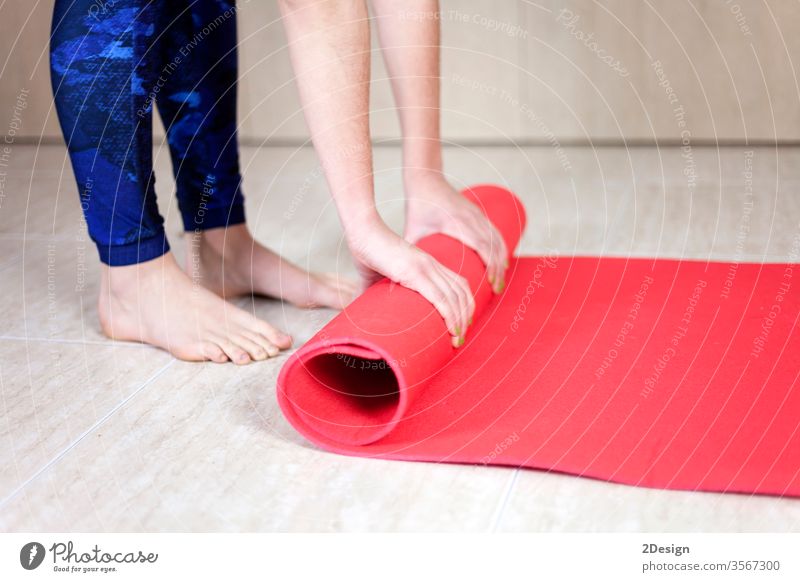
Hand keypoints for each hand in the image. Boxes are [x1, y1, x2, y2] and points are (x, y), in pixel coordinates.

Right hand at [347, 222, 474, 347]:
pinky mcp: (416, 273)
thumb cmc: (367, 252)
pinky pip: (441, 298)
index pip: (458, 284)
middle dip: (465, 317)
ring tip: (456, 341)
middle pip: (462, 292)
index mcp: (427, 263)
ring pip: (455, 298)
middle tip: (459, 339)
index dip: (464, 304)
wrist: (362, 233)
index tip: (461, 324)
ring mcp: (426, 268)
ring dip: (460, 322)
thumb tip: (363, 306)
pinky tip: (452, 331)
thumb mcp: (376, 276)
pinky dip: (450, 316)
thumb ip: (374, 290)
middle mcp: (432, 265)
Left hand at [404, 174, 508, 292]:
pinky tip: (502, 263)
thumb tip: (401, 274)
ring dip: (501, 261)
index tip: (491, 284)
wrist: (426, 179)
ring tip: (498, 281)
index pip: (482, 246)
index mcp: (457, 222)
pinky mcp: (478, 213)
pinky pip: (496, 233)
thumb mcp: (414, 229)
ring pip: (497, 240)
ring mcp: (477, 214)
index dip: (490, 266)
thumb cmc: (419, 205)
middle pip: (493, 246)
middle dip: (497, 269)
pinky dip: (501, 248)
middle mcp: (471, 218)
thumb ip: (412, 251)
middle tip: (496, 290)